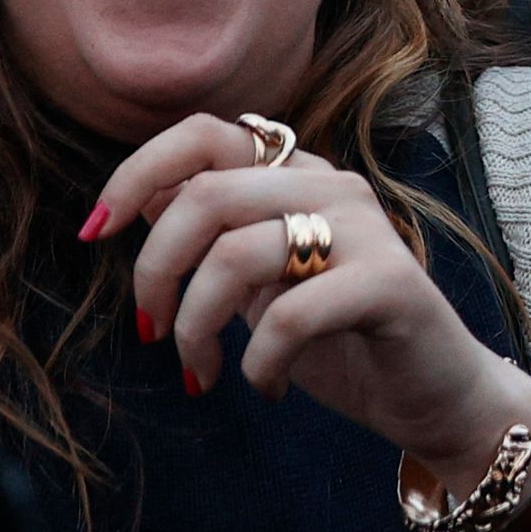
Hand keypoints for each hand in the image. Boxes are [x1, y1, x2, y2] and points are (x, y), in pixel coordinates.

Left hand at [102, 113, 530, 477]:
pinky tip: (268, 387)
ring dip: (197, 328)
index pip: (201, 134)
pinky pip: (289, 315)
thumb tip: (136, 204)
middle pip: (205, 195)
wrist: (434, 397)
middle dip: (154, 271)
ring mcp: (366, 229)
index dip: (135, 174)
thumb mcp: (261, 282)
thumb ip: (215, 236)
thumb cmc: (340, 339)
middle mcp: (331, 185)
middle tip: (152, 331)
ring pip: (236, 254)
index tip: (95, 234)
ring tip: (202, 375)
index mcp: (296, 173)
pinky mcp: (391, 283)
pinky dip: (258, 363)